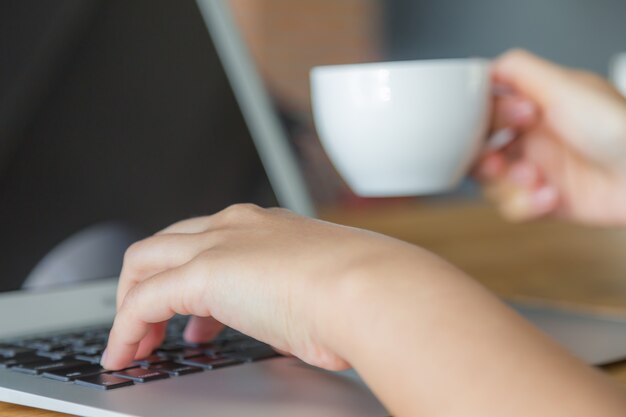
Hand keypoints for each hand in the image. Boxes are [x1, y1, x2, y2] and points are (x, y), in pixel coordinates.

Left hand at [101, 204, 438, 370]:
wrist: (371, 289)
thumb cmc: (363, 293)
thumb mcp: (325, 289)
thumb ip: (301, 298)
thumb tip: (303, 324)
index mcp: (269, 227)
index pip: (210, 238)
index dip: (192, 275)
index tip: (196, 318)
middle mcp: (237, 226)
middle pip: (166, 243)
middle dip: (150, 283)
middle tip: (156, 327)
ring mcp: (218, 245)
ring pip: (144, 260)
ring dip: (131, 303)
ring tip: (136, 343)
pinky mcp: (202, 274)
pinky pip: (141, 300)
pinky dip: (125, 328)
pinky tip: (126, 354)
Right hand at [477, 49, 625, 224]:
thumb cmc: (618, 129)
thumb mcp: (565, 87)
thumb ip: (518, 70)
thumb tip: (481, 69)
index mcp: (534, 105)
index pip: (486, 111)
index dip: (488, 119)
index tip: (514, 120)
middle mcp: (532, 137)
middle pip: (478, 151)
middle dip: (484, 159)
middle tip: (499, 161)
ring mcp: (536, 170)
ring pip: (490, 183)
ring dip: (508, 185)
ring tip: (535, 179)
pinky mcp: (543, 201)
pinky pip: (512, 207)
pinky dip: (526, 205)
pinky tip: (552, 197)